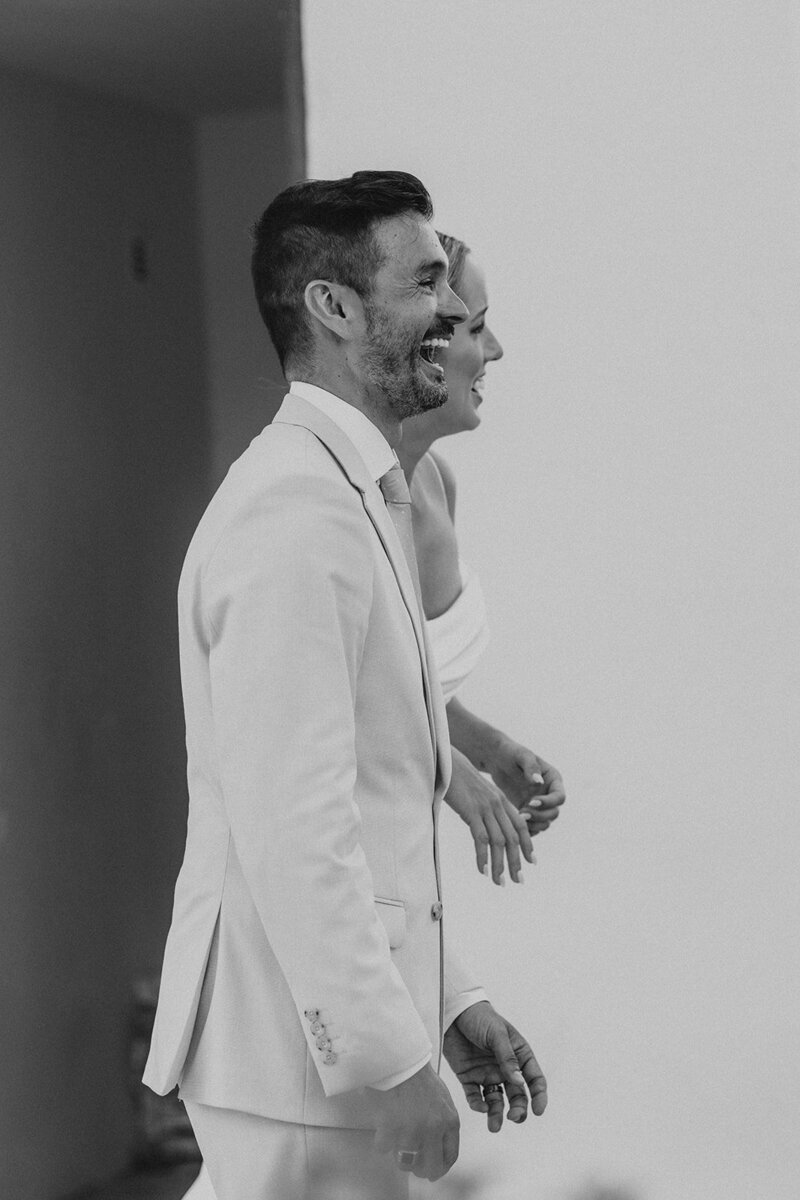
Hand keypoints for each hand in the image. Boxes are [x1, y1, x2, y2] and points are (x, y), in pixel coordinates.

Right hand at [369, 1062, 459, 1181]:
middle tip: (413, 1162)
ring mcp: (411, 1131)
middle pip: (430, 1168)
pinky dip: (382, 1140)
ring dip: (399, 1153)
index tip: (433, 1169)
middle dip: (421, 1169)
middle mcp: (433, 1130)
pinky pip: (384, 1148)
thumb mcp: (444, 1099)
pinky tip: (384, 1126)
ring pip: (405, 1163)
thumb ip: (445, 1123)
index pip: (450, 1157)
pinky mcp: (391, 1128)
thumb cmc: (421, 1077)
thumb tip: (440, 1146)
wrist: (401, 1060)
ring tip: (397, 1138)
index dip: (440, 1167)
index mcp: (450, 1121)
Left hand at [443, 1001, 546, 1132]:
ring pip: (497, 1101)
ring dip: (497, 1114)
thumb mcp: (497, 1034)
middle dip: (518, 1109)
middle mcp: (505, 1068)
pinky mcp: (469, 1078)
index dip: (539, 1096)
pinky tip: (480, 1107)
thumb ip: (507, 1058)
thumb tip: (519, 1083)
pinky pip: (475, 1097)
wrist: (453, 1012)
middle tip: (514, 1118)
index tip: (538, 1110)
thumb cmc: (480, 1017)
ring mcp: (487, 1074)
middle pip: (517, 1095)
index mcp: (518, 1055)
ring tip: (494, 1127)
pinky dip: (478, 1105)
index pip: (534, 1079)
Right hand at [445, 749, 534, 883]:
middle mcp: (498, 805)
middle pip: (513, 838)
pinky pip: (481, 838)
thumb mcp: (479, 793)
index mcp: (502, 800)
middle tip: (518, 880)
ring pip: (498, 842)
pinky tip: (482, 869)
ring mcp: (485, 808)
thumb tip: (487, 827)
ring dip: (499, 865)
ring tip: (499, 882)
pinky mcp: (471, 811)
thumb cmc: (459, 778)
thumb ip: (487, 808)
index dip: (528, 844)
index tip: (532, 862)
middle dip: (516, 861)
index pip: (521, 826)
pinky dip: (483, 856)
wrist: (447, 762)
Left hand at [487, 741, 565, 836]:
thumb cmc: (511, 753)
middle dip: (540, 816)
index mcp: (553, 780)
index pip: (559, 797)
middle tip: (522, 813)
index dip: (548, 802)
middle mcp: (549, 794)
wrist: (497, 760)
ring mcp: (539, 805)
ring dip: (534, 825)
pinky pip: (532, 826)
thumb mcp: (521, 756)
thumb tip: (538, 782)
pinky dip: (526, 829)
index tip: (532, 801)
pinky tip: (514, 825)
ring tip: (518, 819)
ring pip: (545, 823)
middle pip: (553, 813)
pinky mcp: (528, 811)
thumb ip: (531, 767)